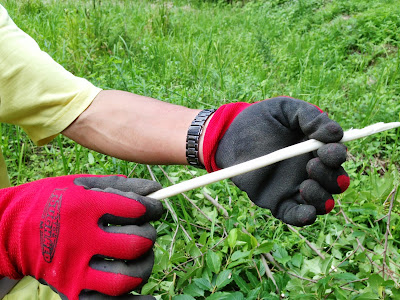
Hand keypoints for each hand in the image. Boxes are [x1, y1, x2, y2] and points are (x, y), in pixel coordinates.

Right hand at [0, 175, 162, 299]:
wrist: (11, 231)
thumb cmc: (52, 202)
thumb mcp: (82, 184)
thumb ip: (120, 186)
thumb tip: (156, 190)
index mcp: (82, 208)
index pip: (135, 210)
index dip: (151, 208)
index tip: (152, 209)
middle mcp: (79, 240)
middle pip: (136, 244)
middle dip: (149, 236)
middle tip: (145, 232)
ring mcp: (74, 269)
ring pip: (127, 277)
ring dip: (143, 266)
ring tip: (140, 257)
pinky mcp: (71, 290)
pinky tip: (149, 298)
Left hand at [203, 97, 349, 225]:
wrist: (230, 135)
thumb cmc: (260, 119)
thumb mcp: (285, 109)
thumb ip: (310, 116)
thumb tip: (336, 133)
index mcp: (315, 148)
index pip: (337, 156)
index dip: (337, 155)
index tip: (326, 151)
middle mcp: (310, 170)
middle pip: (335, 182)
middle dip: (331, 177)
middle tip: (311, 165)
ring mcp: (295, 187)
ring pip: (322, 203)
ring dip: (322, 198)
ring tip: (305, 185)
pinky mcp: (278, 201)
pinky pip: (295, 215)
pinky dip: (304, 217)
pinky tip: (307, 213)